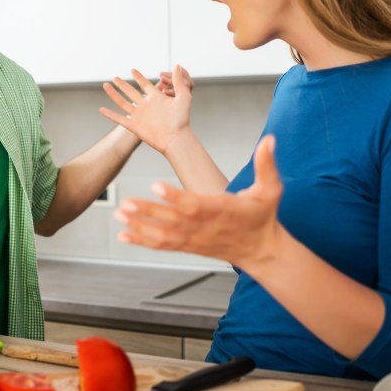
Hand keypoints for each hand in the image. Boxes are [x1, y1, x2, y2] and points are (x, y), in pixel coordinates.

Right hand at [100, 65, 193, 153]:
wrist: (176, 139)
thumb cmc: (182, 120)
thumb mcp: (183, 97)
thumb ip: (179, 81)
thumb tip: (177, 65)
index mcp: (156, 98)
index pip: (144, 84)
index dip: (138, 77)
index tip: (132, 70)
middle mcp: (146, 105)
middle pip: (130, 92)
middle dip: (122, 84)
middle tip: (115, 77)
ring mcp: (139, 115)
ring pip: (122, 102)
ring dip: (113, 94)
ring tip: (105, 85)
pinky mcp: (134, 126)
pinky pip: (119, 119)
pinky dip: (110, 114)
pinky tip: (101, 109)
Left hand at [114, 135, 283, 264]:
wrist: (262, 251)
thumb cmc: (263, 217)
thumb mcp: (271, 190)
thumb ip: (267, 165)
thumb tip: (269, 140)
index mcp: (220, 210)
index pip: (194, 204)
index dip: (173, 196)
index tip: (155, 184)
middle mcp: (203, 227)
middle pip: (171, 220)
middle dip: (147, 212)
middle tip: (125, 202)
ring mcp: (194, 239)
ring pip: (163, 235)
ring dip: (139, 226)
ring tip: (120, 214)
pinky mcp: (189, 246)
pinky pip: (163, 245)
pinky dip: (142, 240)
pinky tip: (124, 235)